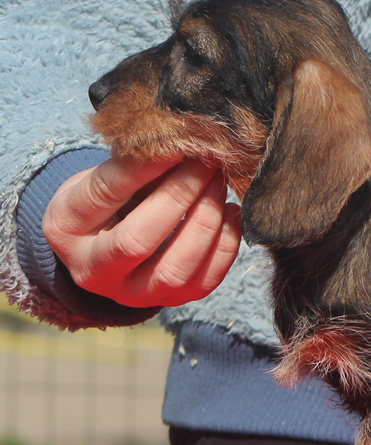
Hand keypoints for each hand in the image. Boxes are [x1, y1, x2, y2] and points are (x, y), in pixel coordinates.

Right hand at [42, 156, 241, 308]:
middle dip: (179, 196)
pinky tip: (230, 212)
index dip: (145, 168)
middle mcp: (94, 273)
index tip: (177, 144)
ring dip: (206, 222)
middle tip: (205, 164)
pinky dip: (226, 245)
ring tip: (218, 186)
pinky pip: (204, 282)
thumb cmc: (106, 202)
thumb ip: (133, 166)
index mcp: (67, 230)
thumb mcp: (102, 177)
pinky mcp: (171, 300)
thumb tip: (181, 144)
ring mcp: (134, 295)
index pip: (106, 195)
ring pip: (174, 271)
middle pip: (138, 241)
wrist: (109, 244)